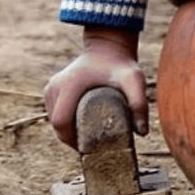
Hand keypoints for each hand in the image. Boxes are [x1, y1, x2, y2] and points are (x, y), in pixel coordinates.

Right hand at [43, 27, 147, 148]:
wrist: (109, 47)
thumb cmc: (121, 64)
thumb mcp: (133, 80)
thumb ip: (139, 103)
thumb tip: (142, 132)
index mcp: (70, 85)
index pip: (61, 122)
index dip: (71, 140)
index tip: (89, 147)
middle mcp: (56, 86)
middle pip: (57, 125)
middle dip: (72, 139)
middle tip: (92, 145)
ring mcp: (52, 88)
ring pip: (54, 121)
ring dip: (68, 131)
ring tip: (88, 136)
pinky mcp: (52, 89)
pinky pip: (55, 113)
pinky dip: (66, 123)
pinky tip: (80, 126)